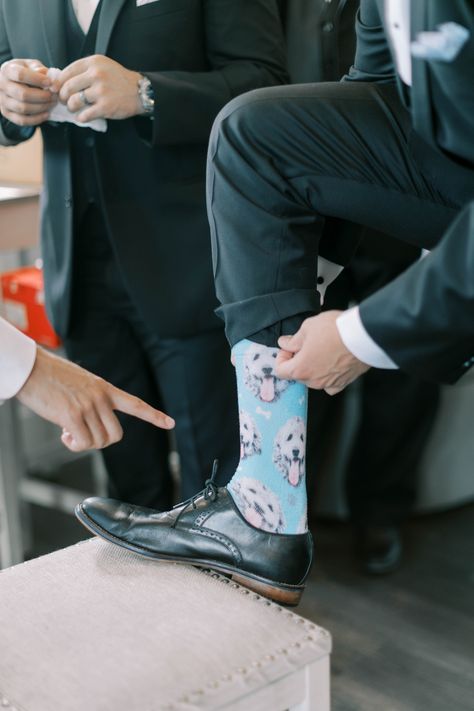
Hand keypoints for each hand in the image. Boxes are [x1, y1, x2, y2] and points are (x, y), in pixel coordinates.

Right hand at [0, 59, 55, 126]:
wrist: (13, 81)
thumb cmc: (26, 72)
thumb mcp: (31, 65)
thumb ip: (40, 70)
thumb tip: (52, 82)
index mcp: (7, 70)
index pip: (20, 75)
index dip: (37, 79)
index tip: (50, 82)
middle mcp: (2, 86)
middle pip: (23, 95)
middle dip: (42, 96)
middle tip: (54, 96)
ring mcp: (3, 101)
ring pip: (23, 108)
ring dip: (41, 107)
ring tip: (52, 103)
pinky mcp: (7, 113)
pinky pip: (22, 120)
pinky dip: (37, 119)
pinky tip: (47, 114)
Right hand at [16, 348, 174, 451]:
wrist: (30, 368)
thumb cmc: (50, 375)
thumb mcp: (81, 383)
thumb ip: (92, 399)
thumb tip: (90, 422)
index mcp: (105, 388)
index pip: (135, 404)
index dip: (154, 415)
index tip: (170, 422)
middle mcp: (100, 398)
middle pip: (115, 435)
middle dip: (100, 441)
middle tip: (82, 436)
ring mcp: (88, 406)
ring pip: (98, 442)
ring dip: (83, 443)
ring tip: (68, 432)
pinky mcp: (71, 415)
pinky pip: (82, 443)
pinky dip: (74, 445)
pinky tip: (64, 435)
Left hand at [58, 55, 143, 122]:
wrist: (139, 91)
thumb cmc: (119, 80)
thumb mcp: (103, 66)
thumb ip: (85, 70)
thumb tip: (62, 80)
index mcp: (93, 63)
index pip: (67, 71)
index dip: (59, 82)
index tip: (56, 89)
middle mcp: (96, 75)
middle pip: (68, 87)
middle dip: (63, 96)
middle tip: (64, 101)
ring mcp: (101, 91)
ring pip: (74, 101)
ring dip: (71, 107)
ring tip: (73, 108)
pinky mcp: (105, 107)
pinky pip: (85, 114)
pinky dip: (81, 117)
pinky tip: (82, 116)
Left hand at [275, 310, 369, 394]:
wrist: (364, 335)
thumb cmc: (336, 330)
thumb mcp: (308, 328)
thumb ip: (293, 340)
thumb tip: (285, 343)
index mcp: (301, 369)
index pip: (280, 371)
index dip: (282, 357)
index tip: (289, 348)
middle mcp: (314, 381)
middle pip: (298, 375)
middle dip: (299, 361)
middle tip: (306, 345)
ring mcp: (330, 384)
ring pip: (314, 379)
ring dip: (313, 367)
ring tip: (322, 350)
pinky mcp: (344, 383)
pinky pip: (330, 384)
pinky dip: (328, 376)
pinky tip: (332, 363)